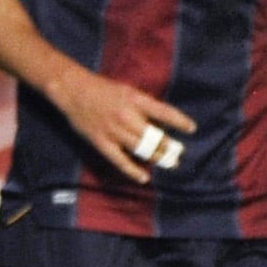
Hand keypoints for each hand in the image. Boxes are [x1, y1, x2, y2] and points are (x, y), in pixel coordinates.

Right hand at [47, 61, 194, 184]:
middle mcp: (127, 116)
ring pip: (141, 149)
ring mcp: (114, 130)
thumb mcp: (127, 91)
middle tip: (178, 153)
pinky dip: (132, 170)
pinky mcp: (102, 142)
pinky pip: (120, 160)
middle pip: (154, 136)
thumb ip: (142, 106)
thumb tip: (159, 124)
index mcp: (135, 100)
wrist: (74, 90)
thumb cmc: (103, 89)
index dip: (179, 121)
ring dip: (157, 158)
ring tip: (169, 163)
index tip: (192, 128)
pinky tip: (143, 177)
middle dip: (169, 147)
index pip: (164, 112)